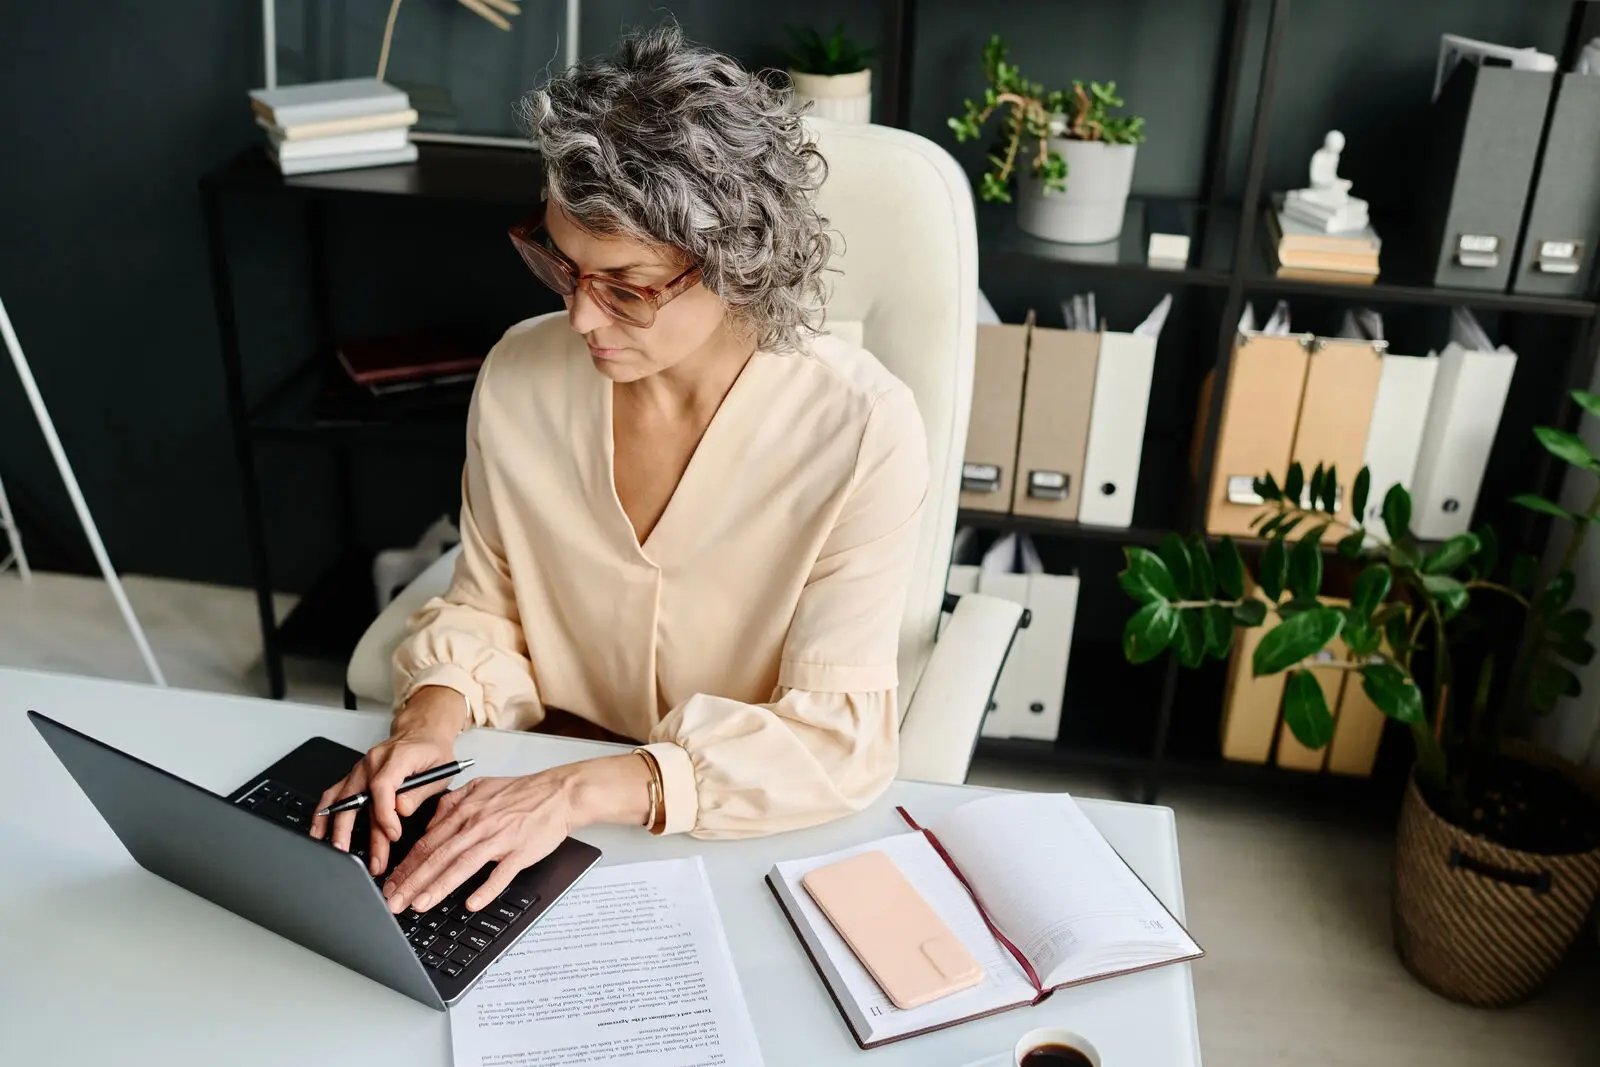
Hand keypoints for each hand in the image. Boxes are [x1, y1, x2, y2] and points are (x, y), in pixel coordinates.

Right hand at [309, 688, 467, 875]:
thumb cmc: (432, 752)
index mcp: (396, 757)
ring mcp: (360, 768)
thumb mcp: (440, 771)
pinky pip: (334, 794)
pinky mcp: (355, 776)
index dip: (385, 815)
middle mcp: (373, 762)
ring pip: (342, 799)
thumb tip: (400, 811)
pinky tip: (320, 830)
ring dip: (336, 827)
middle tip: (356, 857)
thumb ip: (419, 792)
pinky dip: (325, 813)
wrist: (422, 732)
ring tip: (335, 851)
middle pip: (356, 798)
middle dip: (354, 831)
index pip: (382, 787)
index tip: (393, 835)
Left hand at [381, 754, 651, 913]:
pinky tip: (472, 903)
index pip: (427, 842)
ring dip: (438, 887)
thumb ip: (451, 806)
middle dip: (411, 882)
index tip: (389, 885)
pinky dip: (486, 888)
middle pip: (438, 856)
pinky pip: (501, 872)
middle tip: (393, 903)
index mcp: (465, 811)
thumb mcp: (479, 788)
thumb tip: (429, 827)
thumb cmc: (521, 794)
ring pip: (462, 865)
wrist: (559, 793)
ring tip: (419, 905)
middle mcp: (477, 824)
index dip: (406, 866)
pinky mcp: (521, 851)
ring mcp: (500, 838)